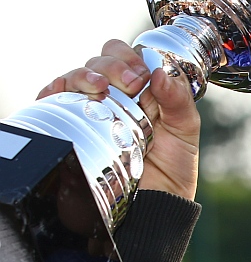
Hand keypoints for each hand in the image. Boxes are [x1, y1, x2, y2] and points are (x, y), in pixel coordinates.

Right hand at [37, 40, 200, 200]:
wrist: (155, 205)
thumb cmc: (172, 169)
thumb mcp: (186, 131)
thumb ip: (179, 100)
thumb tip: (161, 71)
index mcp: (142, 90)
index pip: (127, 56)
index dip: (131, 57)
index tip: (142, 75)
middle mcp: (114, 96)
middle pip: (100, 61)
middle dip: (112, 65)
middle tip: (130, 84)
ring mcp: (92, 109)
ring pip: (77, 76)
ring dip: (85, 75)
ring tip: (99, 88)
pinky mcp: (72, 126)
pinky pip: (53, 99)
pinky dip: (56, 90)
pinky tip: (67, 93)